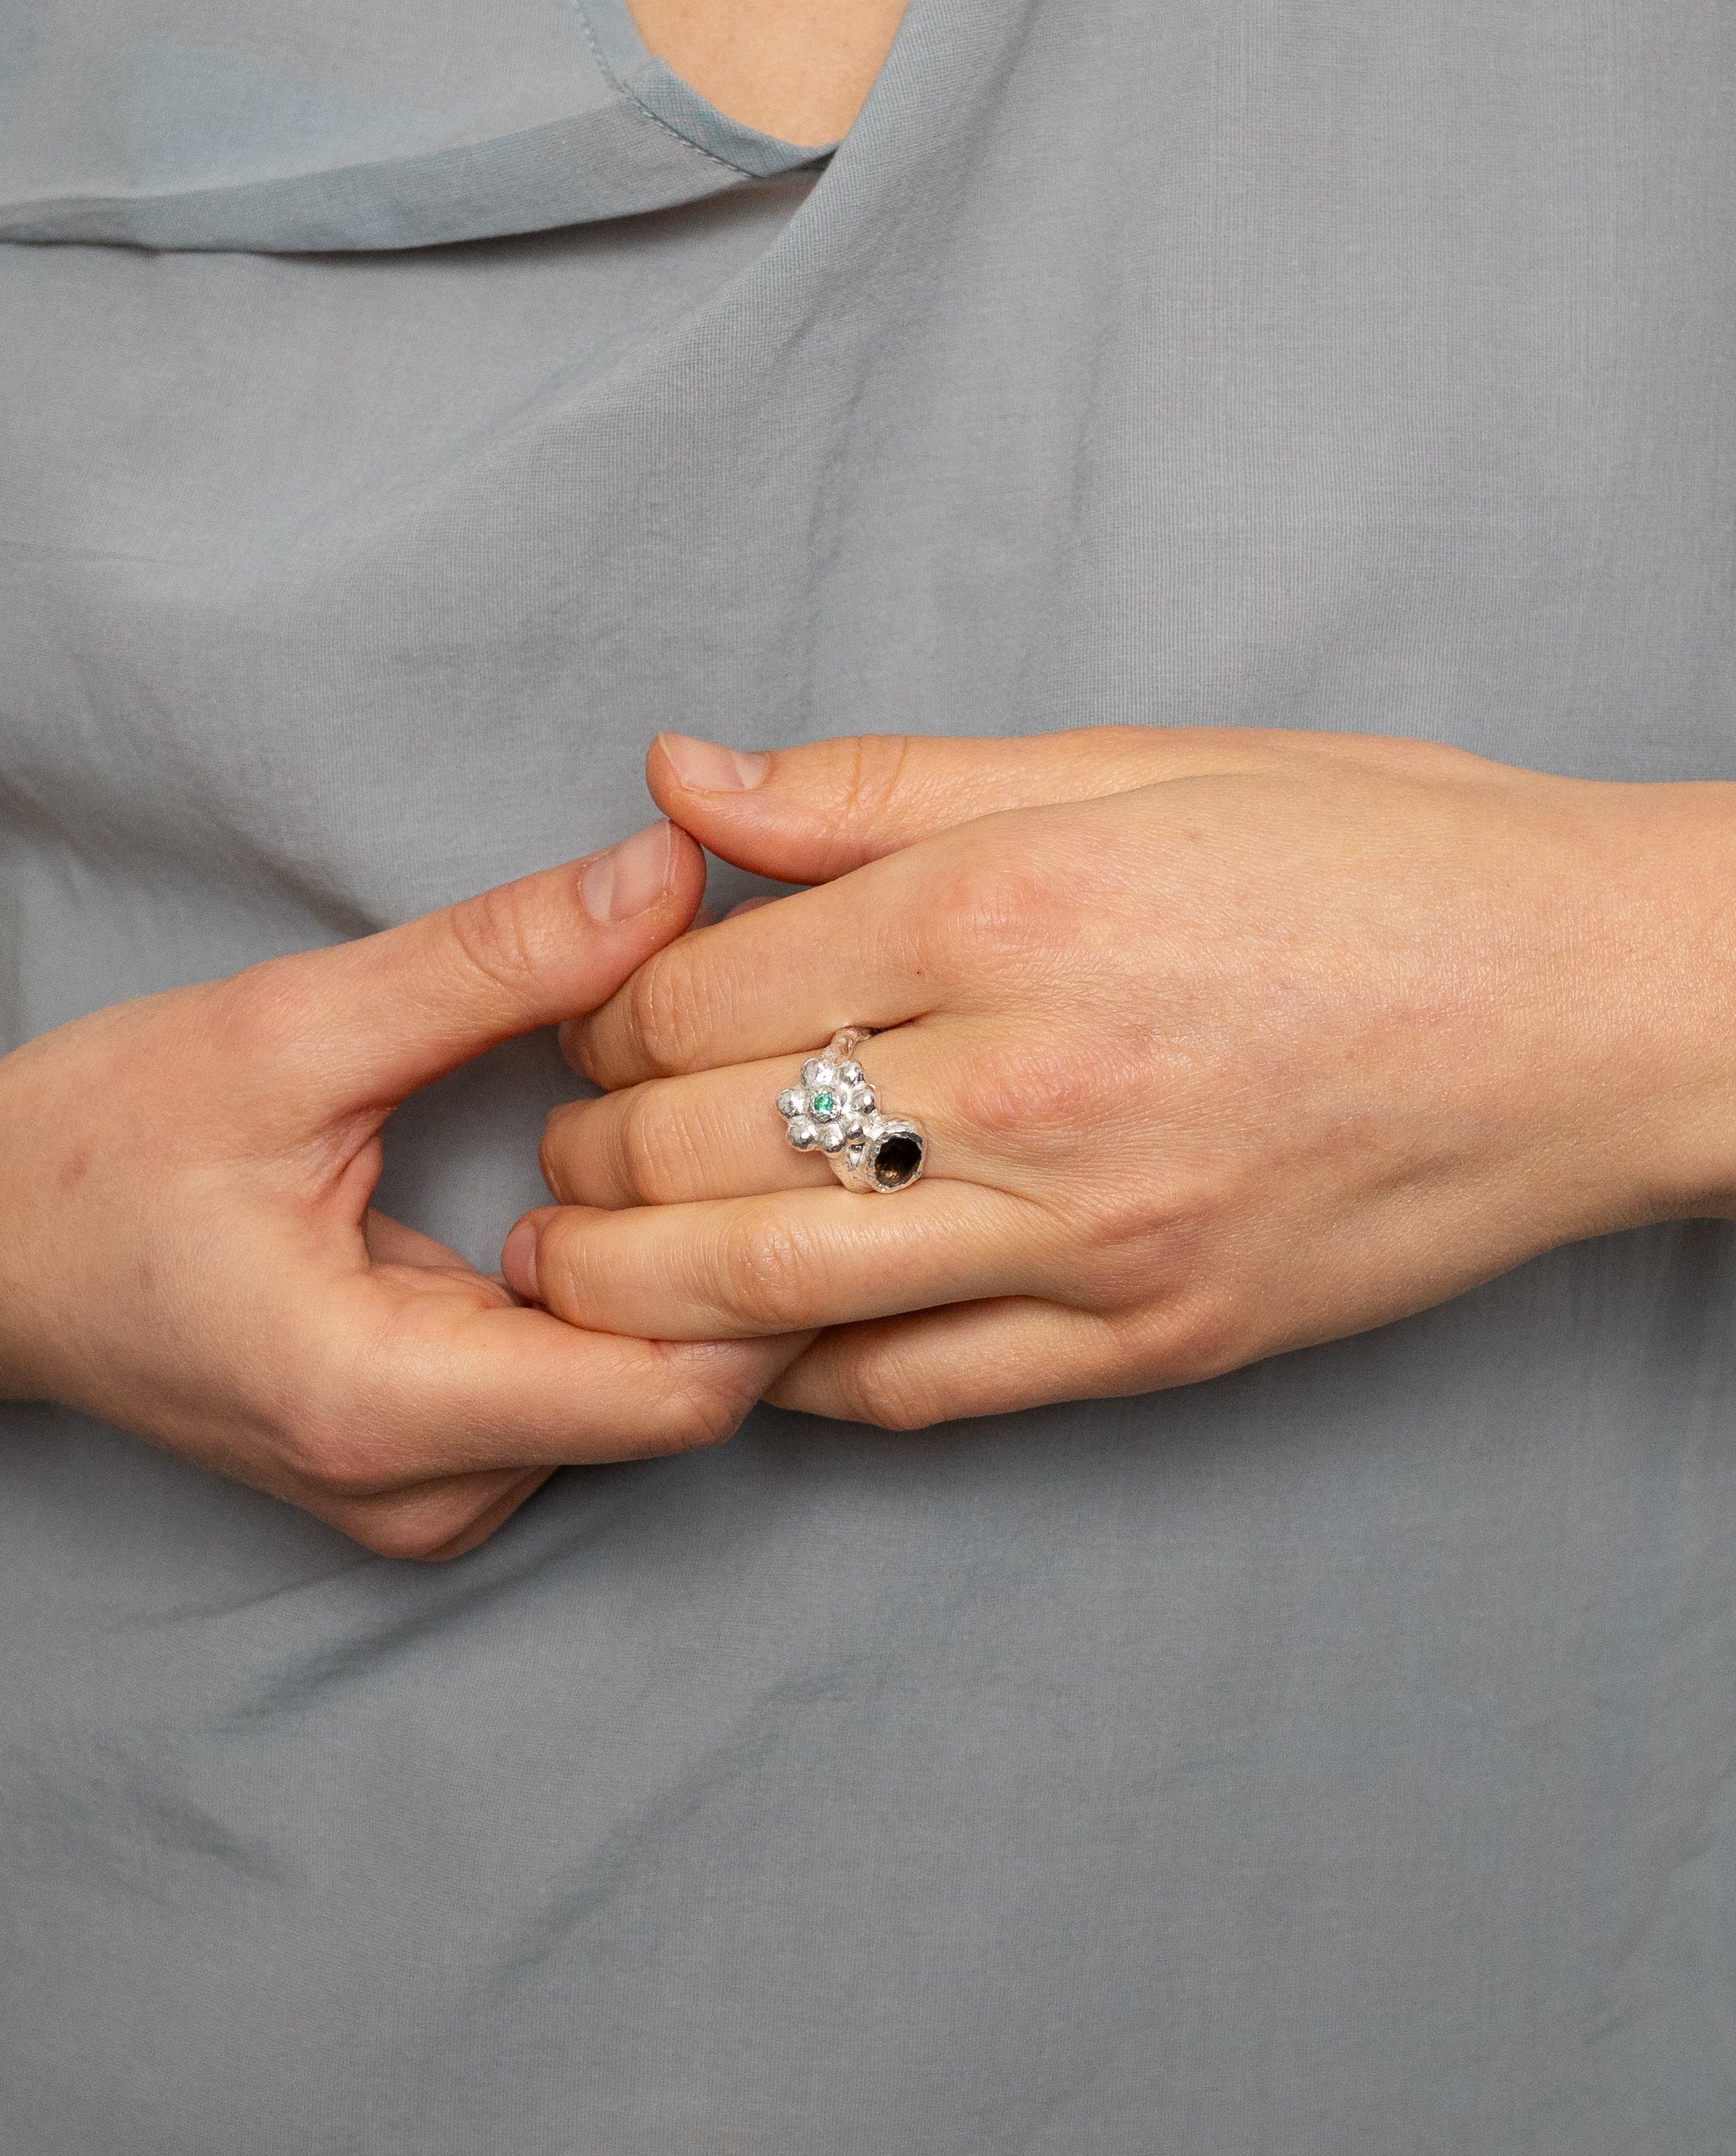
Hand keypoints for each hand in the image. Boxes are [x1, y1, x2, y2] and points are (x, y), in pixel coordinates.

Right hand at [0, 821, 797, 1555]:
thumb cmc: (88, 1152)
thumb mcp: (284, 1029)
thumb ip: (491, 962)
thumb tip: (671, 876)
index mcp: (381, 1405)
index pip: (678, 1389)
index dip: (770, 1256)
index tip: (807, 1120)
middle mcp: (422, 1492)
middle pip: (682, 1398)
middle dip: (743, 1246)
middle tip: (779, 1092)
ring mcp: (429, 1500)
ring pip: (646, 1401)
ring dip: (689, 1267)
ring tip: (703, 1123)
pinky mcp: (432, 1472)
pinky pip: (587, 1395)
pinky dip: (628, 1292)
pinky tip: (626, 1183)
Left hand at [517, 728, 1735, 1427]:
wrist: (1593, 1007)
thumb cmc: (1377, 852)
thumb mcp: (1134, 765)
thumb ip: (883, 785)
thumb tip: (679, 781)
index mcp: (1004, 909)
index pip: (696, 989)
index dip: (603, 1008)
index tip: (593, 1012)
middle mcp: (1026, 1083)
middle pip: (699, 1143)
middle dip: (587, 1147)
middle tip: (563, 1140)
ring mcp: (1090, 1236)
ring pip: (769, 1287)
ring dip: (632, 1283)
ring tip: (581, 1260)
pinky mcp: (1151, 1346)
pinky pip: (914, 1390)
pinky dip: (794, 1378)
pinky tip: (740, 1346)